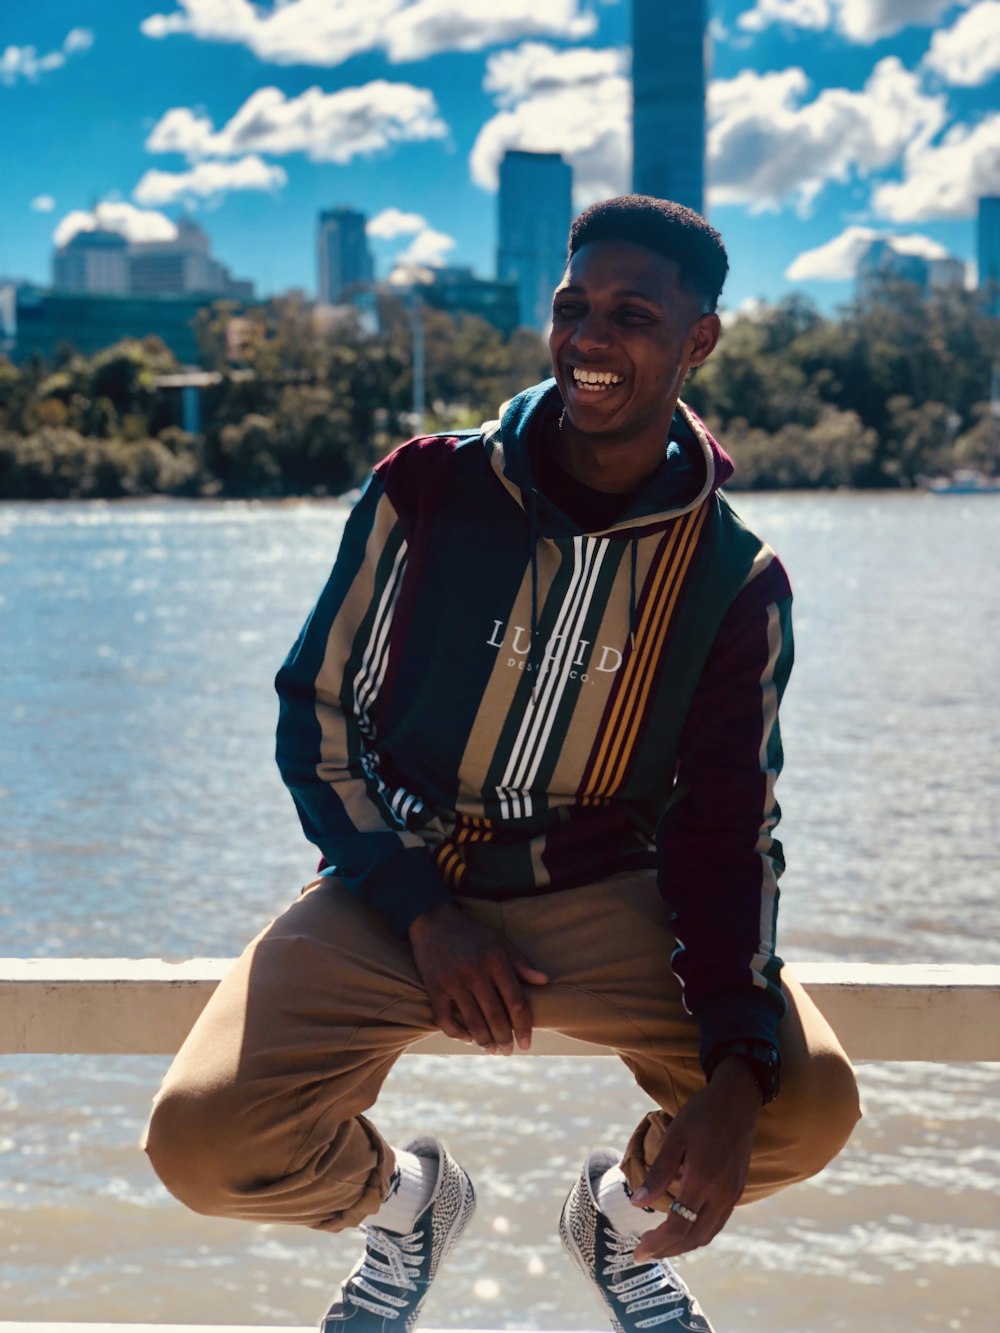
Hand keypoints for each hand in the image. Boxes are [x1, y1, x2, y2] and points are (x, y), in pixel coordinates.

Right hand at [408, 902, 548, 1054]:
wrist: (433, 921)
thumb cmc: (472, 934)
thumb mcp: (500, 942)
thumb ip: (521, 963)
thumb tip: (544, 981)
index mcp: (496, 961)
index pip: (515, 1001)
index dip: (523, 1026)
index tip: (526, 1043)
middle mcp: (475, 973)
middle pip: (495, 1016)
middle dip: (504, 1039)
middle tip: (508, 1051)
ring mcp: (453, 982)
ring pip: (472, 1022)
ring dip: (484, 1041)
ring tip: (491, 1049)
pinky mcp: (434, 988)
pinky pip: (445, 1019)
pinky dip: (457, 1033)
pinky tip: (467, 1038)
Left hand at [630, 1058, 761, 1260]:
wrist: (739, 1099)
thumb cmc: (703, 1113)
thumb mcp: (675, 1137)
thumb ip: (658, 1173)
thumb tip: (638, 1203)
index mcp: (703, 1180)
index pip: (678, 1226)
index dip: (657, 1243)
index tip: (637, 1251)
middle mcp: (722, 1194)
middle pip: (694, 1237)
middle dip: (668, 1250)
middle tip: (644, 1254)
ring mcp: (733, 1194)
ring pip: (708, 1233)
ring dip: (683, 1245)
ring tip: (661, 1246)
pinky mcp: (737, 1189)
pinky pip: (717, 1222)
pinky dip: (698, 1232)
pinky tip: (684, 1227)